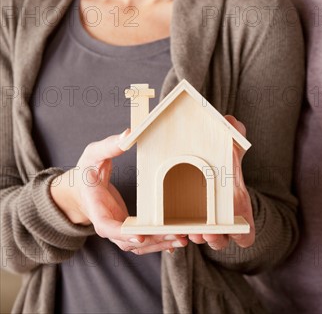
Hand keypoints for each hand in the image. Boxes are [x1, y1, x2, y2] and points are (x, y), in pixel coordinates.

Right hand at [50, 130, 187, 254]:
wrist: (81, 189)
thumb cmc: (87, 171)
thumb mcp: (93, 155)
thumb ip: (109, 146)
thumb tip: (128, 133)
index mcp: (96, 209)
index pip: (107, 227)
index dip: (123, 233)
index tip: (140, 235)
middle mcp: (107, 226)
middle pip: (129, 241)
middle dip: (153, 240)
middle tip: (176, 234)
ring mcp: (118, 231)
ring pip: (139, 245)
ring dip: (161, 243)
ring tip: (183, 238)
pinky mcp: (128, 230)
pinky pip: (144, 241)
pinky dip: (160, 243)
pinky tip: (177, 241)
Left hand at [188, 115, 254, 249]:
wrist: (207, 160)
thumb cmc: (224, 158)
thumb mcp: (231, 145)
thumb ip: (234, 133)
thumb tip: (231, 121)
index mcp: (237, 208)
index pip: (246, 234)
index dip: (243, 235)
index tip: (240, 229)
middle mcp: (221, 220)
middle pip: (220, 241)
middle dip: (215, 239)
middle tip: (208, 230)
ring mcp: (202, 222)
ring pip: (199, 239)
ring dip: (194, 237)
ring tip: (188, 230)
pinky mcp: (183, 220)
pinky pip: (182, 235)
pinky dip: (177, 236)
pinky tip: (168, 228)